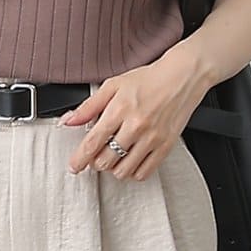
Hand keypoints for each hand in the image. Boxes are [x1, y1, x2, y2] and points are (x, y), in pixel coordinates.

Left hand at [59, 48, 209, 179]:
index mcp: (120, 109)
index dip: (80, 158)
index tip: (74, 166)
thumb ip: (89, 106)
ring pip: (124, 170)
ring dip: (114, 168)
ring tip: (114, 158)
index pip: (93, 142)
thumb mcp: (113, 85)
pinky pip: (144, 172)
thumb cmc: (148, 80)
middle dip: (96, 162)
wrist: (181, 78)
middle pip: (106, 160)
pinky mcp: (165, 146)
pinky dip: (133, 172)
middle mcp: (136, 126)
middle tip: (97, 156)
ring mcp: (152, 138)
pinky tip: (130, 161)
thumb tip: (68, 121)